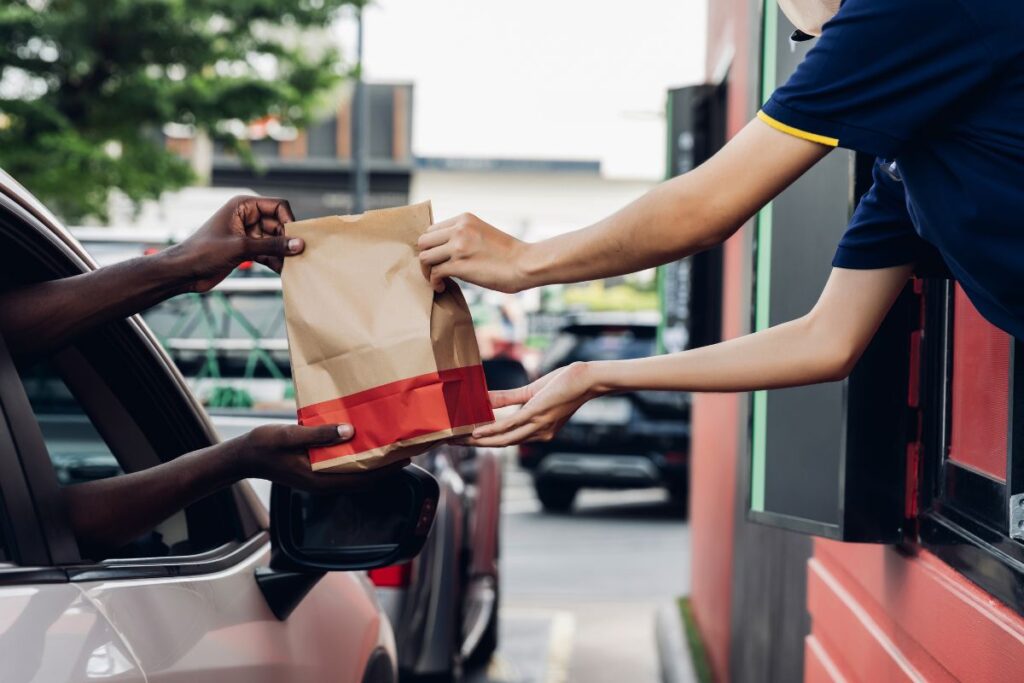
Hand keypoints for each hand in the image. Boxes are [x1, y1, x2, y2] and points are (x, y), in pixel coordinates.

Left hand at [171, 195, 300, 292]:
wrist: (183, 272)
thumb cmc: (204, 252)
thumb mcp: (241, 247)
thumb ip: (272, 245)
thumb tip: (299, 244)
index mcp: (243, 206)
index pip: (278, 206)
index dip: (289, 220)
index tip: (297, 239)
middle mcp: (247, 217)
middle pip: (279, 225)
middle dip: (287, 240)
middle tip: (298, 257)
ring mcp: (248, 234)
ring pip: (275, 240)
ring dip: (283, 253)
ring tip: (293, 267)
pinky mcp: (247, 250)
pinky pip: (268, 252)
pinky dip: (275, 261)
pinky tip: (283, 272)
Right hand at [232, 423, 408, 492]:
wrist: (244, 456)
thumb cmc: (265, 445)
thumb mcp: (291, 435)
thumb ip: (319, 435)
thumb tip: (349, 431)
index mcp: (320, 479)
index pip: (362, 479)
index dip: (385, 470)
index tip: (404, 458)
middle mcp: (324, 482)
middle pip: (363, 478)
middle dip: (384, 467)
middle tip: (404, 449)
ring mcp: (320, 478)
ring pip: (354, 473)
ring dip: (372, 462)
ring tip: (390, 445)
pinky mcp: (316, 471)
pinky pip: (343, 467)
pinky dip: (357, 457)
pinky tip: (363, 442)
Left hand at [417, 213, 528, 292]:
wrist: (525, 264)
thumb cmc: (509, 254)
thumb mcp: (483, 233)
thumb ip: (465, 235)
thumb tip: (447, 249)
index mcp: (465, 219)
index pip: (432, 229)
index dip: (432, 246)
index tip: (438, 257)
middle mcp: (459, 229)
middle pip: (423, 241)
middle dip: (426, 257)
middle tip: (434, 269)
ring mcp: (458, 246)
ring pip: (425, 257)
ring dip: (428, 271)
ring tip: (437, 280)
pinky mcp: (459, 265)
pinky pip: (434, 273)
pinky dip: (434, 282)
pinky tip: (441, 287)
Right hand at [466, 362, 599, 446]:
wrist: (587, 379)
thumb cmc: (564, 384)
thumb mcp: (531, 392)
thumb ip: (507, 398)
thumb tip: (485, 399)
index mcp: (538, 431)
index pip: (506, 440)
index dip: (484, 442)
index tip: (463, 440)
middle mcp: (538, 434)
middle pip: (500, 444)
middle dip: (474, 445)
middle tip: (452, 443)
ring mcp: (537, 426)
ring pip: (502, 439)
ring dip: (478, 441)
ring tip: (458, 439)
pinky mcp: (536, 414)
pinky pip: (509, 426)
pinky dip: (491, 430)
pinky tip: (476, 431)